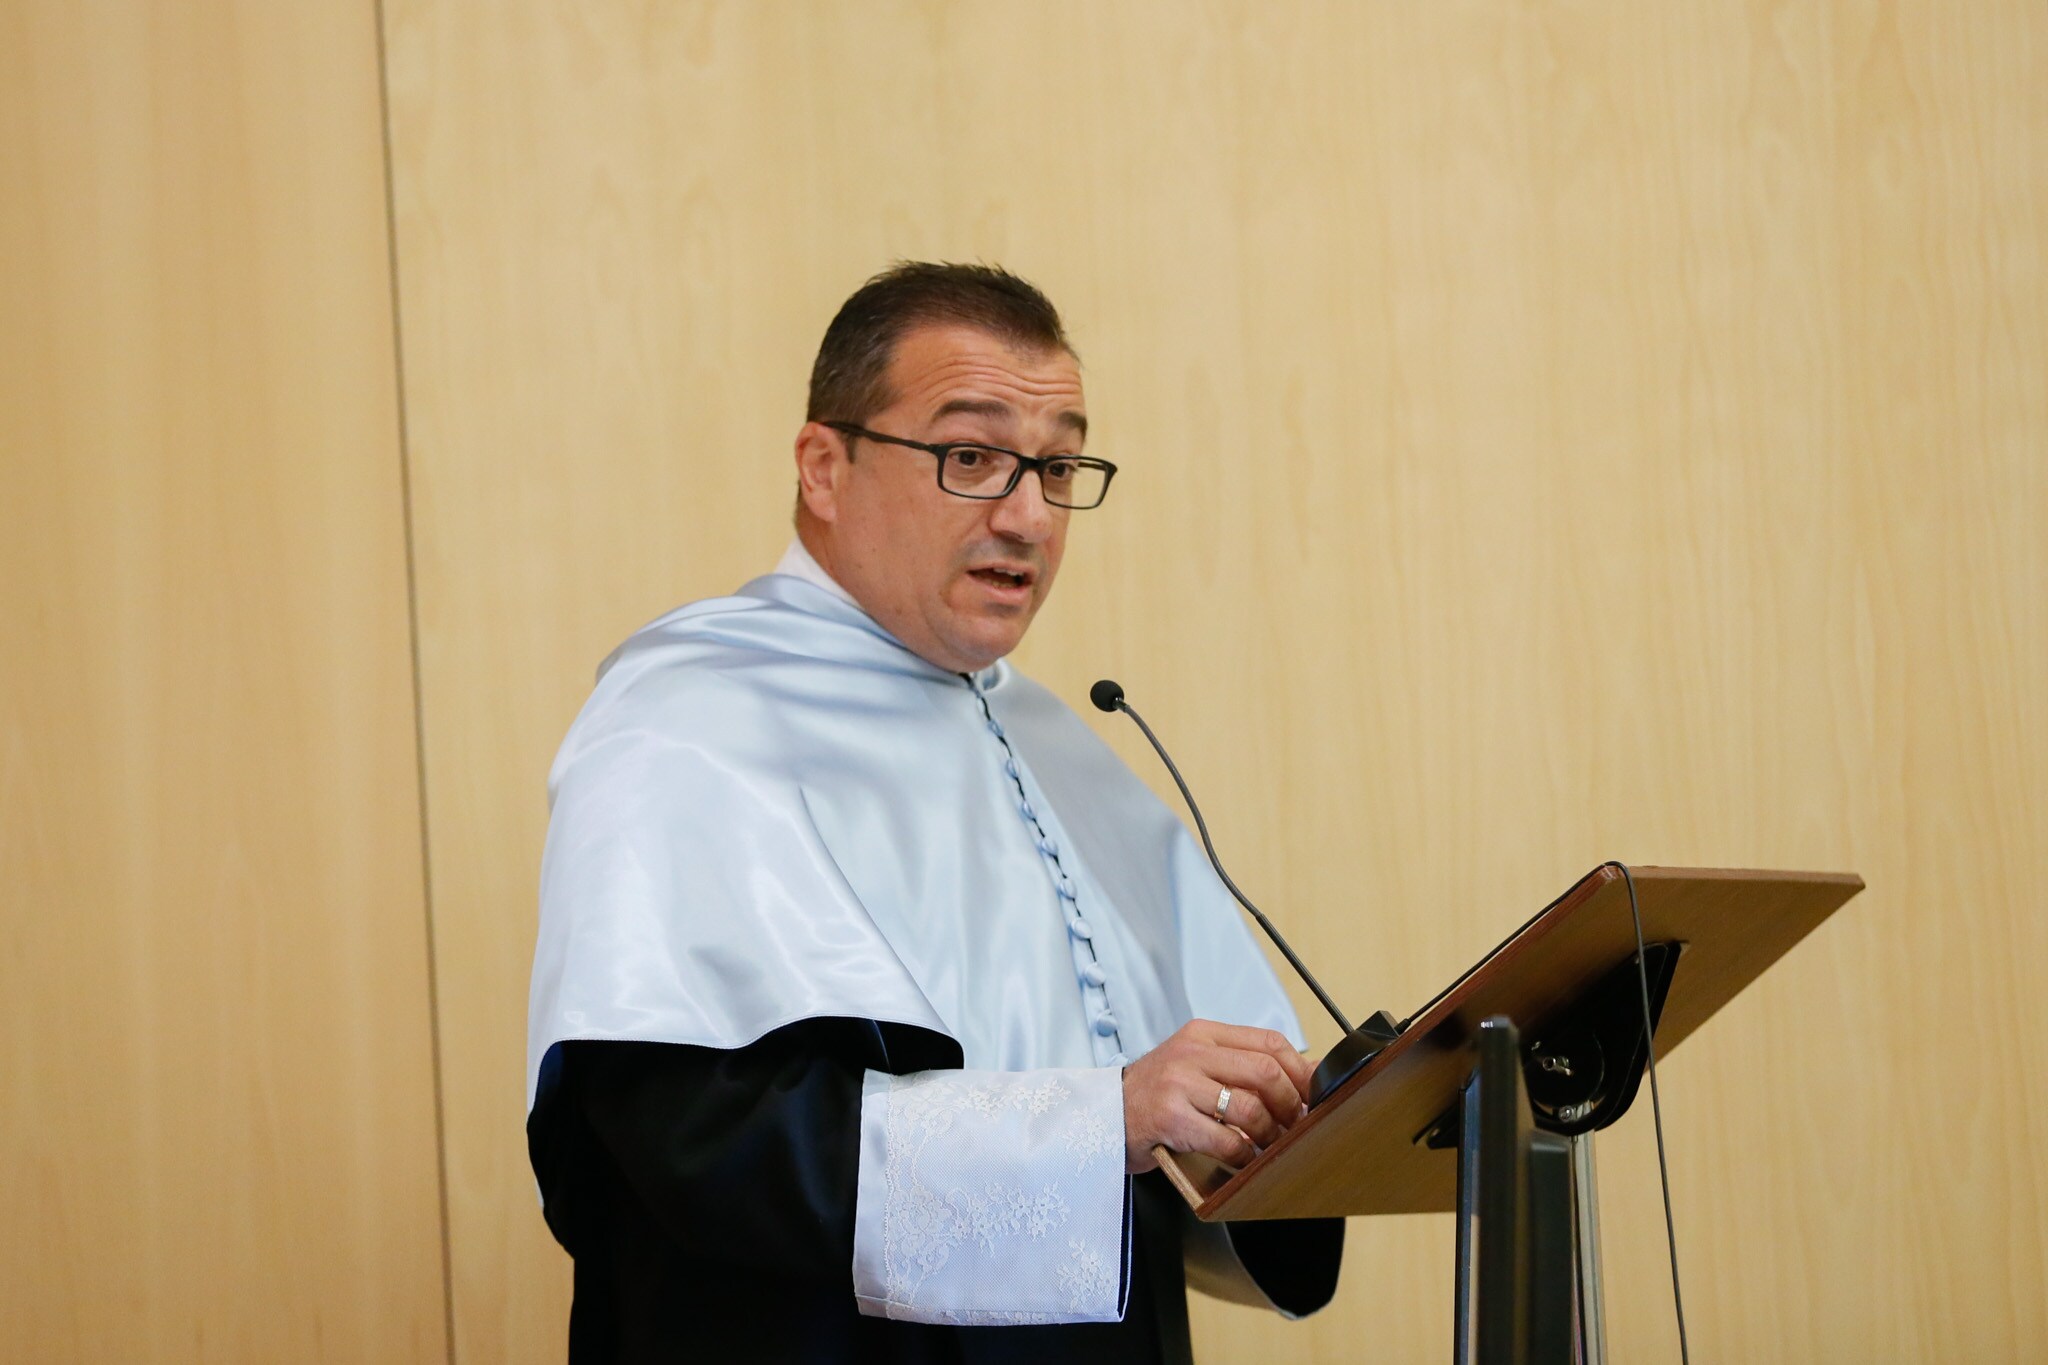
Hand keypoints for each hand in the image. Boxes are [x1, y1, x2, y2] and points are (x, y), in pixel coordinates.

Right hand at [1120, 1020, 1313, 1173]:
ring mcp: (1178, 1083)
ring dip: (1269, 1134)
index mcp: (1202, 1035)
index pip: (1268, 1041)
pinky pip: (1224, 1138)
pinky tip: (1242, 1158)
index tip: (1311, 1093)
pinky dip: (1243, 1154)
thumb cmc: (1155, 1094)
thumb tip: (1304, 1076)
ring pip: (1249, 1106)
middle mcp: (1191, 1052)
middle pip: (1265, 1071)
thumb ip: (1240, 1065)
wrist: (1102, 1115)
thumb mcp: (1195, 1066)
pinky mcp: (1169, 1117)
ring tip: (1268, 1144)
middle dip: (1290, 1103)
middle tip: (1294, 1124)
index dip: (1300, 1070)